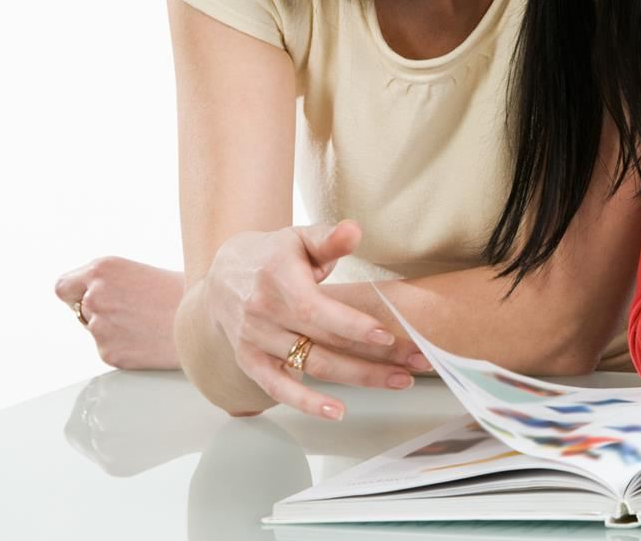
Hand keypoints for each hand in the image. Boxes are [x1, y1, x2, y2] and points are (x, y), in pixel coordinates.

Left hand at [56, 258, 184, 368]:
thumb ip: (112, 283)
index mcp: (102, 269)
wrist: (209, 317)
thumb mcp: (143, 273)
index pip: (64, 287)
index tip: (90, 297)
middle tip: (135, 311)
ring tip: (149, 324)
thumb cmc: (186, 291)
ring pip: (97, 330)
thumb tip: (91, 298)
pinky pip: (110, 349)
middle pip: (80, 310)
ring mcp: (100, 327)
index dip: (77, 293)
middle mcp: (95, 296)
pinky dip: (127, 347)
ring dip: (116, 329)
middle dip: (102, 311)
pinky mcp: (110, 352)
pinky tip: (151, 338)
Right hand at [201, 220, 422, 419]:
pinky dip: (307, 404)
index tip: (386, 336)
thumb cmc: (274, 254)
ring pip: (312, 366)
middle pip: (324, 342)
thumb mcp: (300, 238)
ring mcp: (255, 340)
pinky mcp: (249, 361)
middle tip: (416, 362)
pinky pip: (279, 389)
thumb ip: (330, 238)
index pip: (316, 309)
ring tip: (400, 381)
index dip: (352, 325)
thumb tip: (355, 229)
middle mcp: (263, 312)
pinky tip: (339, 412)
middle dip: (374, 356)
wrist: (224, 274)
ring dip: (358, 378)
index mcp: (277, 278)